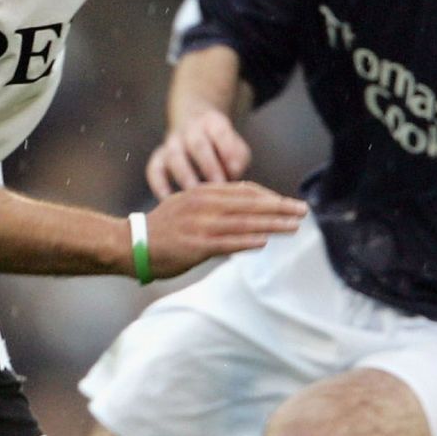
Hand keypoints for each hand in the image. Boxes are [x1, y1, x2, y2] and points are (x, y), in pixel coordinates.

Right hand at [142, 181, 305, 278]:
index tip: (287, 203)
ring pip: (244, 223)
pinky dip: (247, 241)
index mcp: (204, 192)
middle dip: (280, 208)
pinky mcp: (196, 245)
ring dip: (272, 225)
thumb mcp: (188, 205)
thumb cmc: (163, 229)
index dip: (269, 197)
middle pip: (250, 204)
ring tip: (293, 227)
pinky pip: (227, 242)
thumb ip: (214, 205)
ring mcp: (201, 224)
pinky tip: (264, 242)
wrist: (133, 244)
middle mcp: (205, 204)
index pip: (244, 191)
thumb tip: (244, 212)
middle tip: (303, 211)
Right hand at [145, 108, 251, 198]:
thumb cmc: (222, 149)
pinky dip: (159, 185)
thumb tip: (232, 173)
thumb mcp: (236, 148)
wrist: (194, 130)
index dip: (228, 150)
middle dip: (208, 166)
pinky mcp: (158, 157)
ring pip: (174, 156)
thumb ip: (238, 158)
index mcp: (212, 123)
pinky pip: (154, 169)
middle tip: (218, 186)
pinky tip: (168, 201)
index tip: (235, 170)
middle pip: (197, 144)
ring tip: (194, 196)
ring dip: (185, 176)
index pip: (220, 132)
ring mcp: (171, 143)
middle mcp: (190, 130)